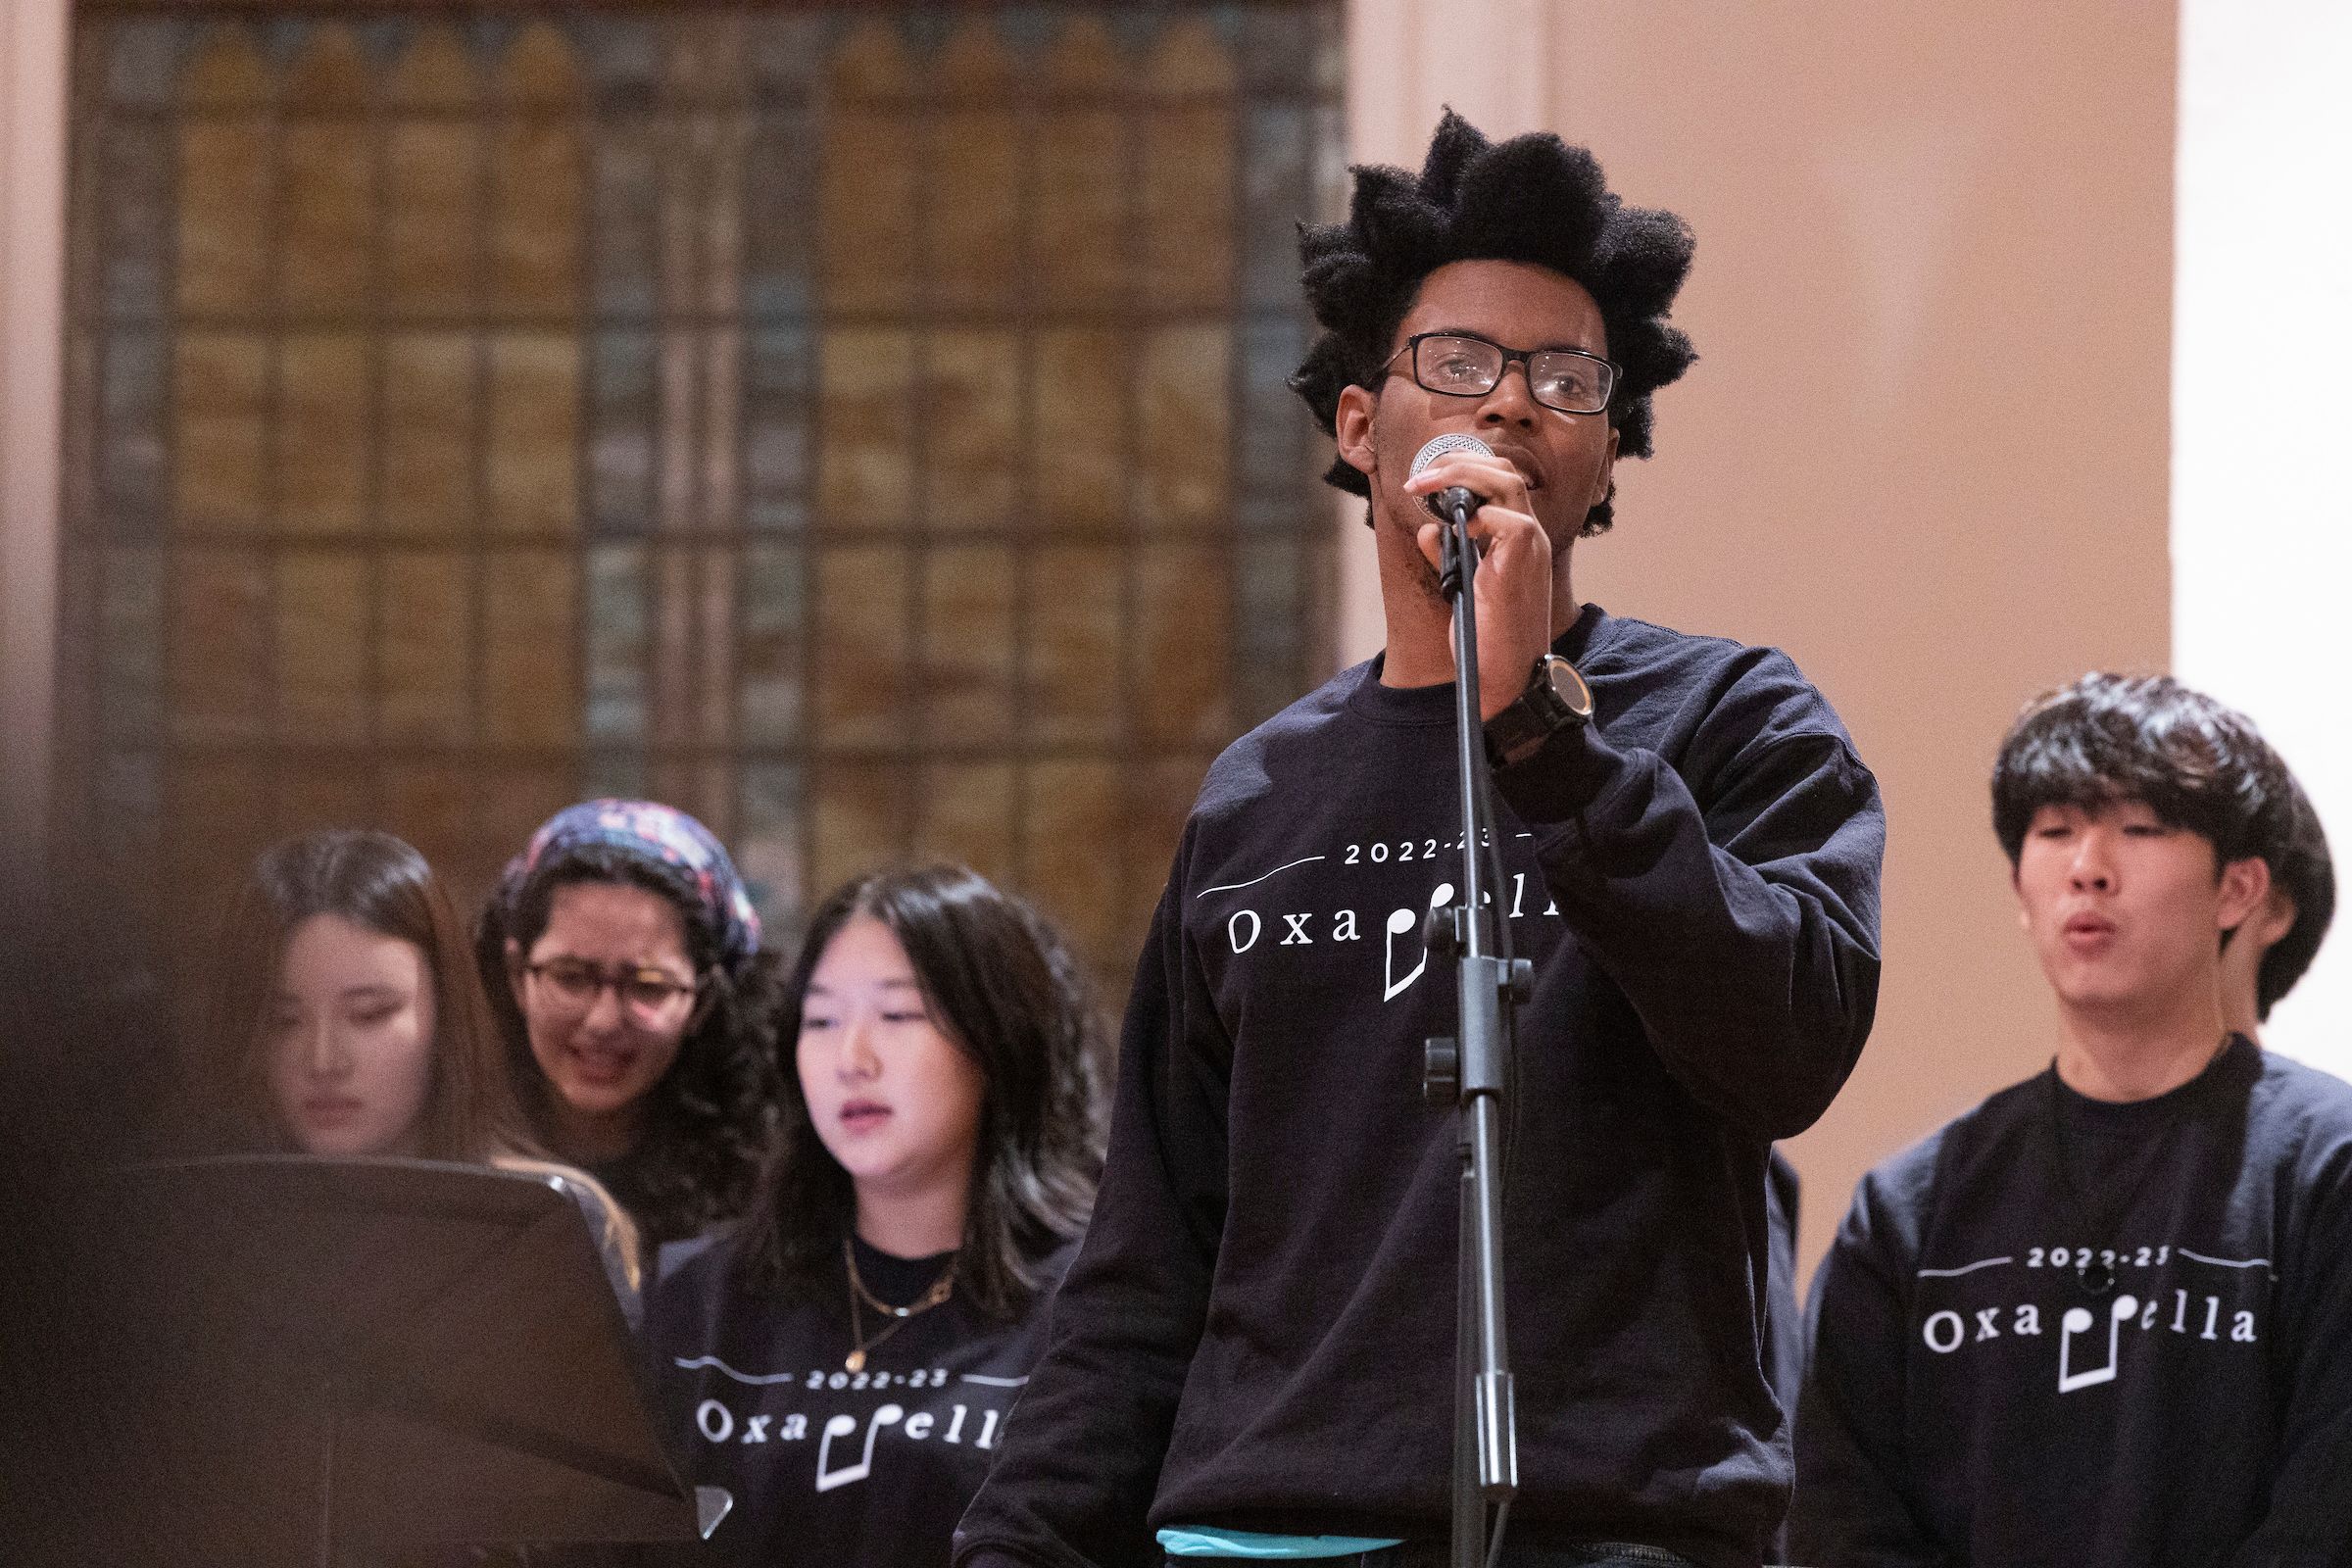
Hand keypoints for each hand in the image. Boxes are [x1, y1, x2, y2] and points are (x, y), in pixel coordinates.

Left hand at [1403, 449, 1552, 720]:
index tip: (1423, 482)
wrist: (1506, 678)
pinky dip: (1476, 515)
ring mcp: (1532, 544)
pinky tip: (1453, 530)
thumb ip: (1449, 556)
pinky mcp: (1525, 557)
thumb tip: (1429, 530)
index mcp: (1519, 540)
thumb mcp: (1462, 589)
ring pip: (1506, 480)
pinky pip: (1505, 516)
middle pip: (1503, 470)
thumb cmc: (1488, 641)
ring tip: (1424, 486)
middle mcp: (1531, 536)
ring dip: (1460, 475)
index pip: (1499, 483)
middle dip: (1457, 462)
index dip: (1461, 471)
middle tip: (1419, 477)